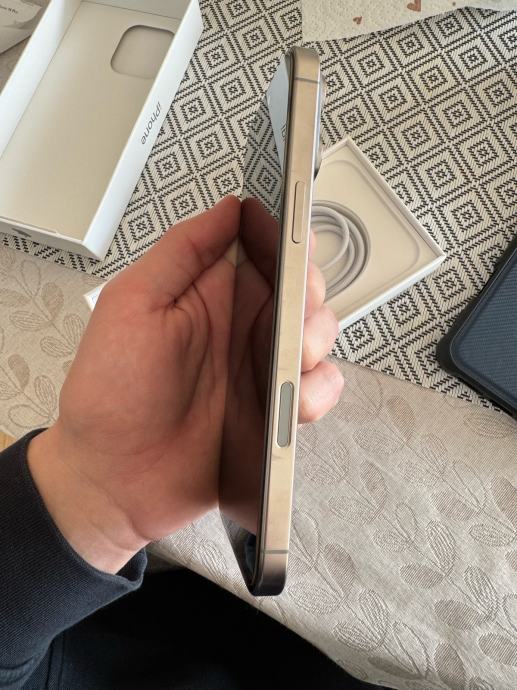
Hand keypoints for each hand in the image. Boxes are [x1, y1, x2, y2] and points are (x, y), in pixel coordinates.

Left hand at [28, 196, 342, 573]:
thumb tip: (228, 208)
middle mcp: (239, 327)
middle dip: (310, 294)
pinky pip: (318, 390)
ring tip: (294, 359)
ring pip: (318, 337)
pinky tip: (294, 403)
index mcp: (209, 294)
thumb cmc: (112, 393)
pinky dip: (318, 392)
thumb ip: (182, 252)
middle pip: (301, 292)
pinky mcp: (275, 413)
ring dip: (318, 341)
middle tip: (297, 310)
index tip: (297, 250)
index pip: (264, 252)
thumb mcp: (132, 305)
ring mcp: (260, 371)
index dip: (289, 245)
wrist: (114, 480)